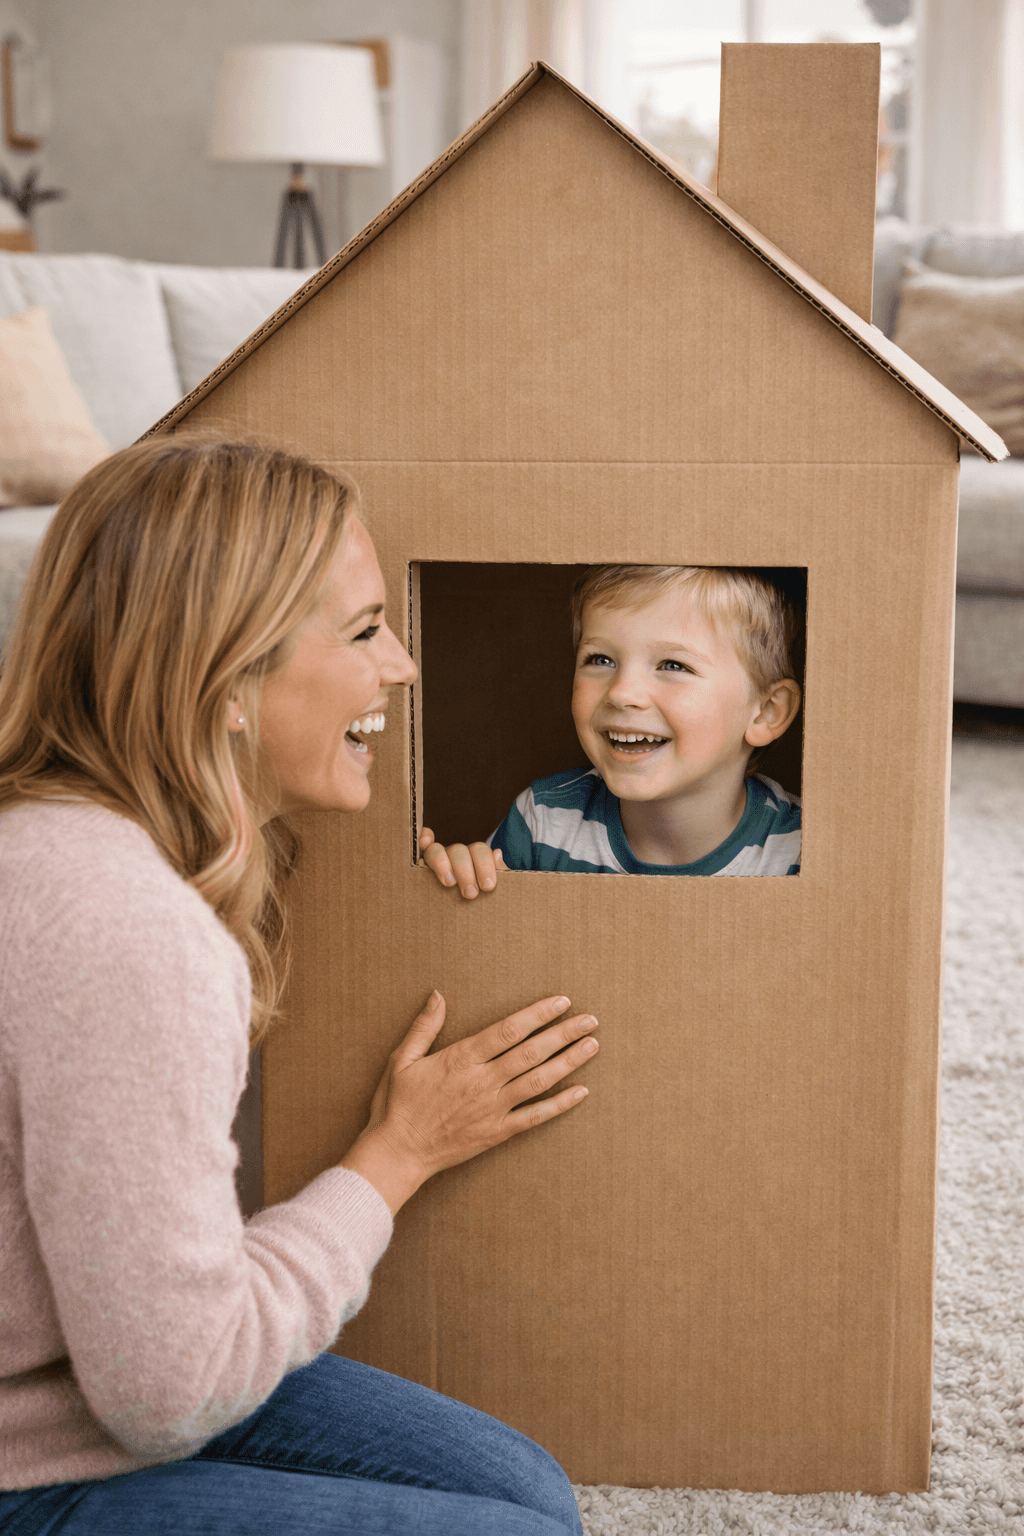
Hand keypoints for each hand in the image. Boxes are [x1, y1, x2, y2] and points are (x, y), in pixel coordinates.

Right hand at [340, 991, 597, 1212]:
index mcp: (461, 1059)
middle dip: (564, 1034)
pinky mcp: (498, 1132)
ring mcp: (493, 1108)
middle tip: (591, 1020)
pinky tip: (581, 1092)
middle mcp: (483, 1081)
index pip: (508, 1030)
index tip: (562, 1002)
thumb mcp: (402, 1059)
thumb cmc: (396, 1105)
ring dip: (568, 1062)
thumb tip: (438, 995)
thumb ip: (424, 1027)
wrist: (397, 1153)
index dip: (538, 1014)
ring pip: (539, 1081)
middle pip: (531, 1052)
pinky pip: (535, 1117)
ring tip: (591, 1046)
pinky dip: (560, 1104)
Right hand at [419, 827, 504, 897]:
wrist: (470, 916)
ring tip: (449, 884)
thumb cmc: (481, 900)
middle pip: (458, 851)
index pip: (479, 851)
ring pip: (436, 850)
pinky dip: (422, 839)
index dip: (485, 865)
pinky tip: (426, 839)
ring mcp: (437, 858)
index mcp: (474, 857)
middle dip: (465, 872)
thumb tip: (497, 854)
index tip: (488, 886)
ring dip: (442, 864)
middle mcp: (456, 854)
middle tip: (471, 894)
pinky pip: (419, 848)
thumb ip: (499, 873)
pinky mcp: (421, 865)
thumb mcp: (492, 888)